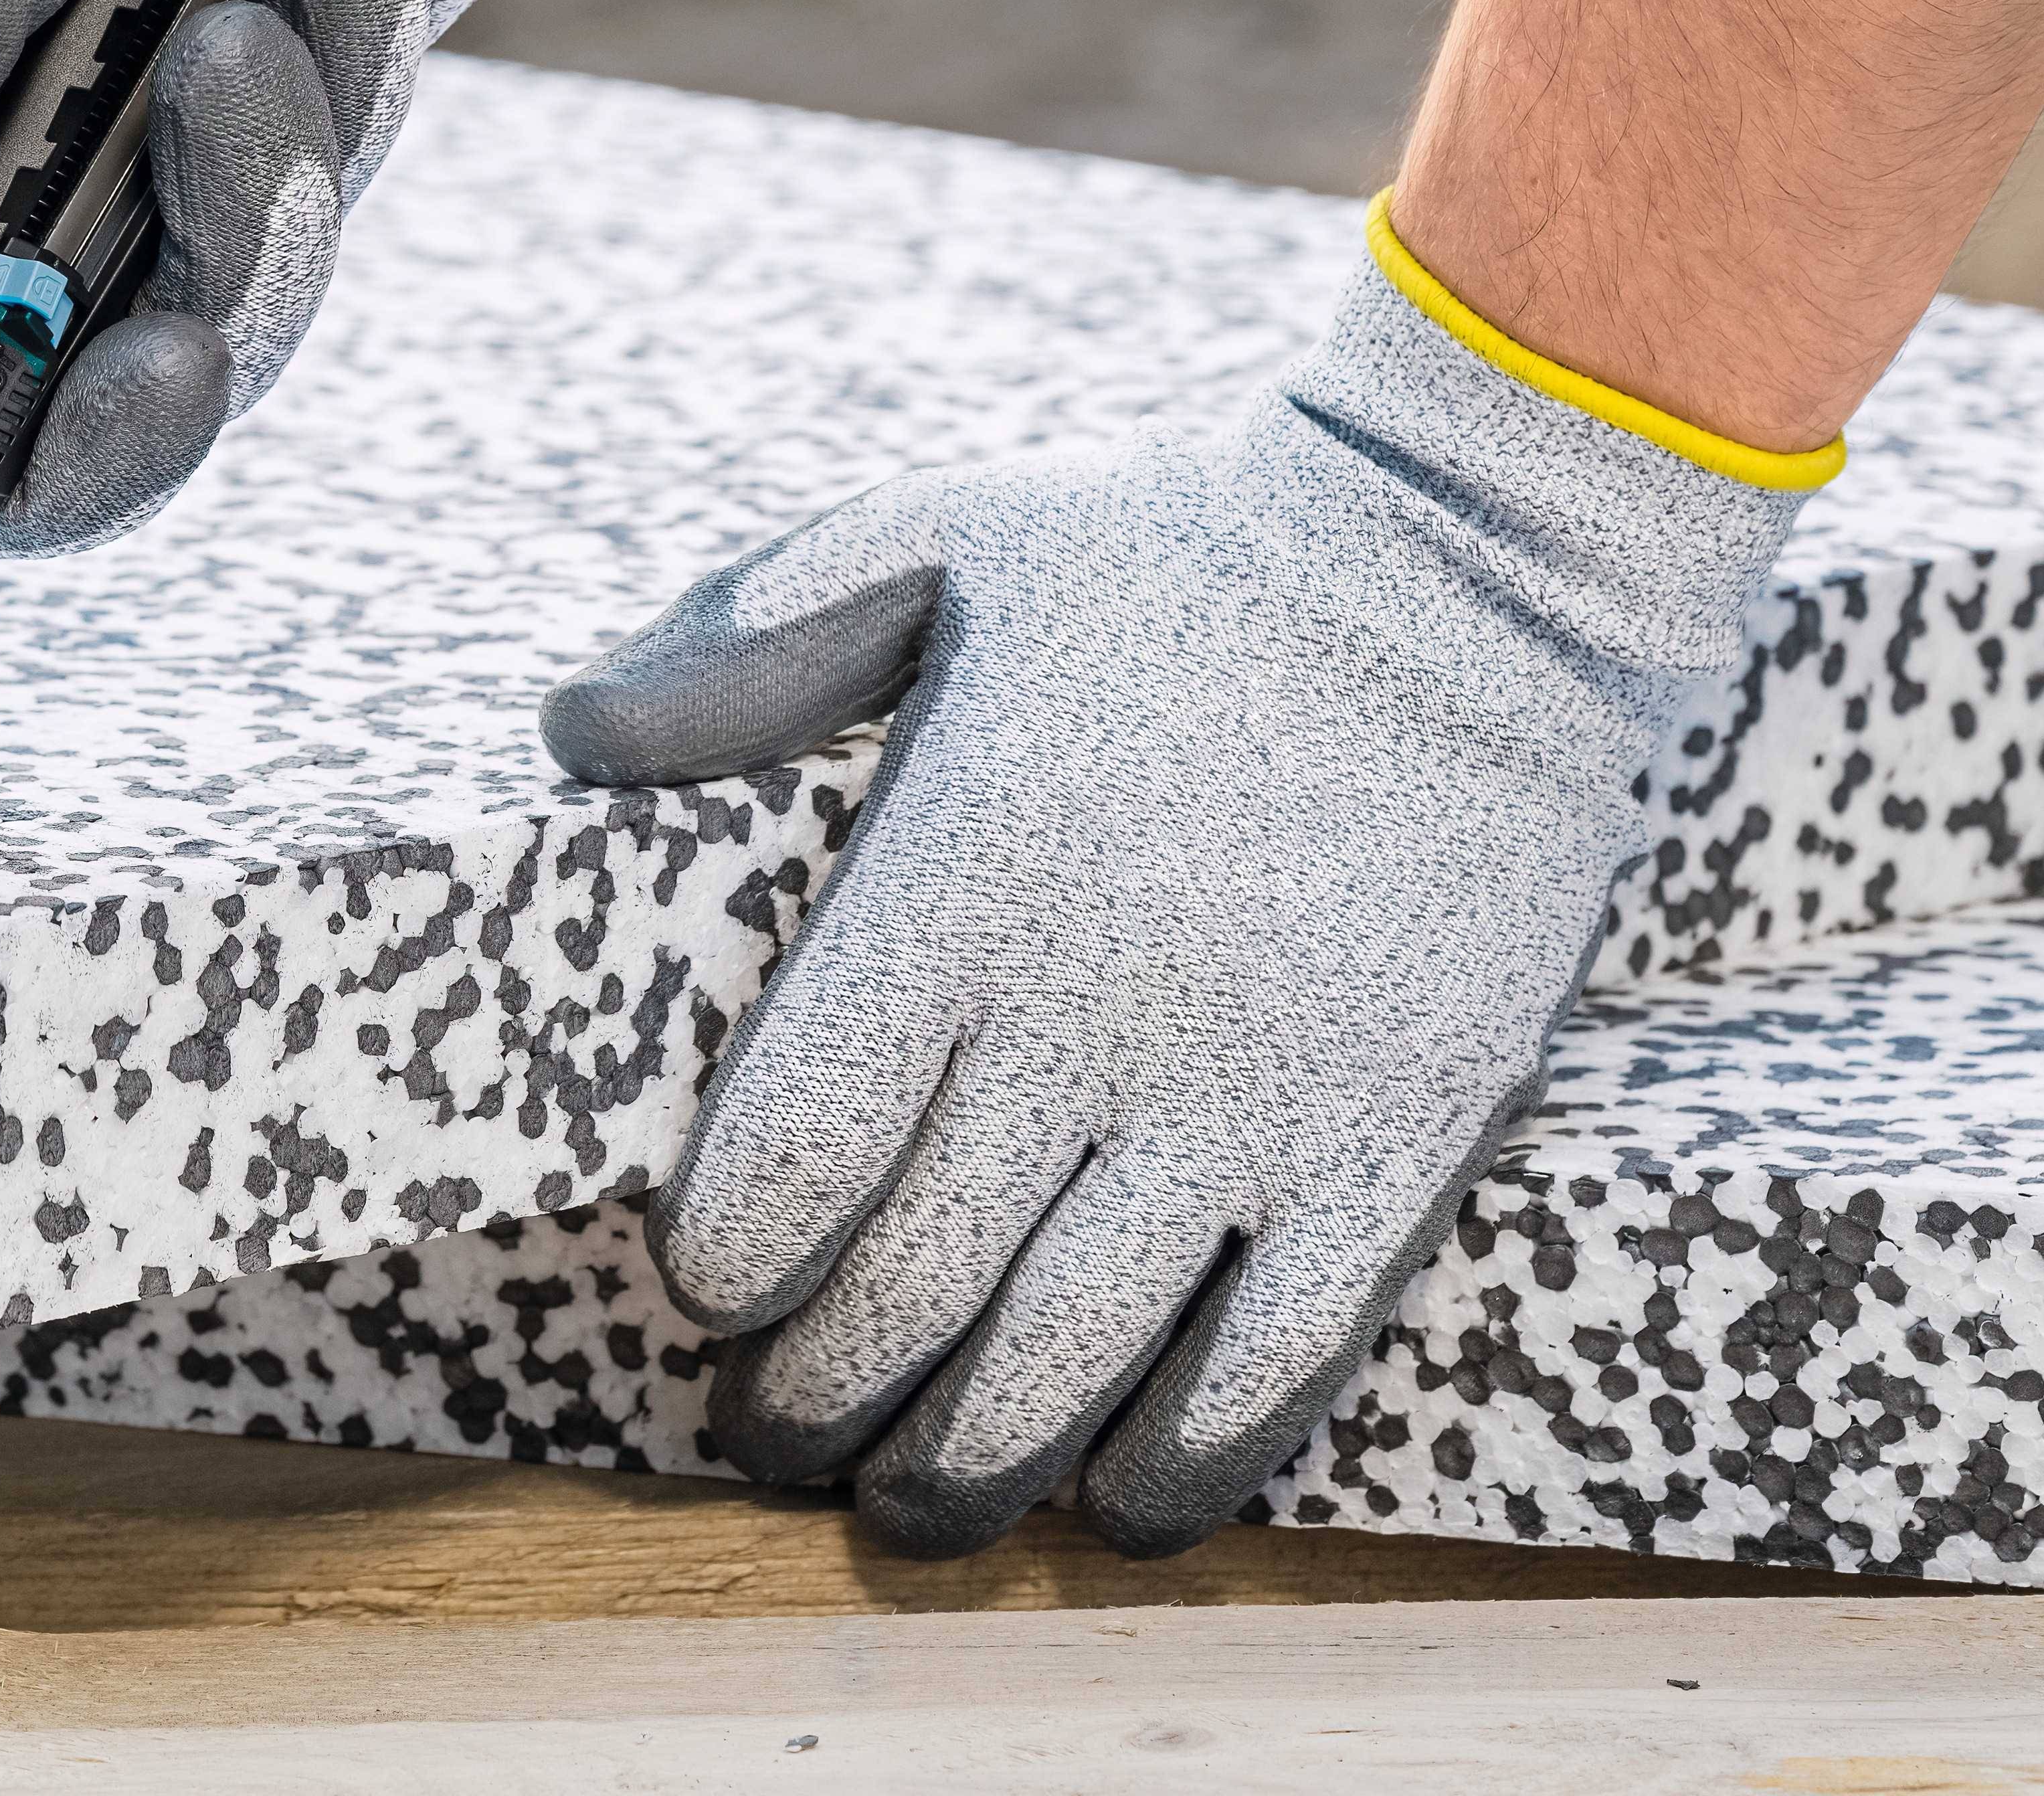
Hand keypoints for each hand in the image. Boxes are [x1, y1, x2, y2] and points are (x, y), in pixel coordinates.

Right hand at [0, 0, 519, 550]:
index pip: (0, 433)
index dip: (92, 454)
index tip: (164, 376)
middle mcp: (38, 162)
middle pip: (201, 323)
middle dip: (252, 203)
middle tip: (233, 47)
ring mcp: (171, 65)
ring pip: (317, 178)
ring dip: (343, 57)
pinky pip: (404, 34)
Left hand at [539, 212, 1813, 1554]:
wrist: (1473, 559)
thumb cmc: (1174, 554)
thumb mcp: (936, 538)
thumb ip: (745, 639)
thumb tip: (570, 732)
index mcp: (964, 881)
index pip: (791, 1151)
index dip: (726, 1262)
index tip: (708, 1291)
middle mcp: (1096, 1014)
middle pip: (911, 1287)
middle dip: (817, 1396)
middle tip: (770, 1438)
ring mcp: (1255, 1093)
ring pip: (1071, 1360)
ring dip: (966, 1466)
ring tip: (904, 1505)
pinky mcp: (1396, 1137)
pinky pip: (1273, 1361)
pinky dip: (1179, 1461)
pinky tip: (1115, 1500)